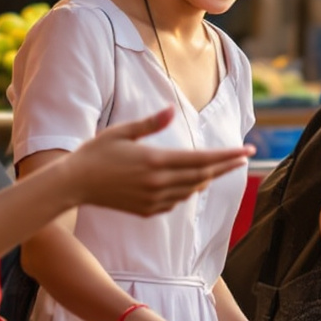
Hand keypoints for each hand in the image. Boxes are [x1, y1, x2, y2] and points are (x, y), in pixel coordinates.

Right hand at [66, 109, 251, 215]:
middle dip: (226, 166)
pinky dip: (187, 190)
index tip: (246, 151)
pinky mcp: (147, 210)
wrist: (74, 184)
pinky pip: (176, 200)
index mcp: (155, 160)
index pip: (201, 159)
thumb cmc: (96, 152)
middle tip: (244, 157)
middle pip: (203, 175)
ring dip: (206, 178)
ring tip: (218, 167)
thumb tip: (172, 110)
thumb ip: (151, 123)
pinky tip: (189, 182)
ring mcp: (153, 199)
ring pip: (191, 190)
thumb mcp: (122, 131)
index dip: (226, 155)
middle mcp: (158, 183)